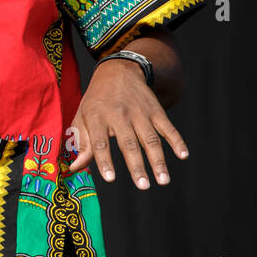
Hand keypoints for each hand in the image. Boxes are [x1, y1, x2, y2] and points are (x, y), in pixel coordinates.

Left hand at [68, 58, 189, 188]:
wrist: (118, 70)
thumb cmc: (96, 100)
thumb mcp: (82, 116)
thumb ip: (81, 143)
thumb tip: (74, 168)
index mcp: (97, 117)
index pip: (100, 142)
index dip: (104, 160)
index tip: (110, 178)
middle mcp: (119, 115)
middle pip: (128, 143)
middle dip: (136, 165)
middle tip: (142, 186)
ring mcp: (140, 112)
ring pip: (150, 138)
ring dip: (158, 160)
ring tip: (163, 180)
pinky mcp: (156, 110)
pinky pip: (168, 127)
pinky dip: (176, 140)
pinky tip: (183, 154)